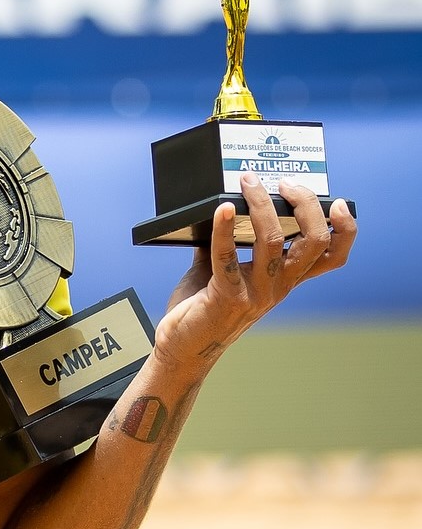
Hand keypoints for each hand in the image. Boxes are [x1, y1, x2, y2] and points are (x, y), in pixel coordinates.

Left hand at [154, 172, 355, 376]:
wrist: (183, 347)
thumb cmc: (202, 307)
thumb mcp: (222, 270)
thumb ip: (226, 243)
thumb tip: (220, 206)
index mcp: (284, 280)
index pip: (331, 257)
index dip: (344, 232)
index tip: (340, 205)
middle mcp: (278, 286)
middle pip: (314, 243)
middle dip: (306, 206)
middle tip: (286, 183)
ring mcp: (255, 292)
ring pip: (273, 242)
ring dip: (261, 205)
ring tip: (248, 182)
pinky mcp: (227, 296)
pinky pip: (226, 256)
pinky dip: (223, 229)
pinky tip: (220, 208)